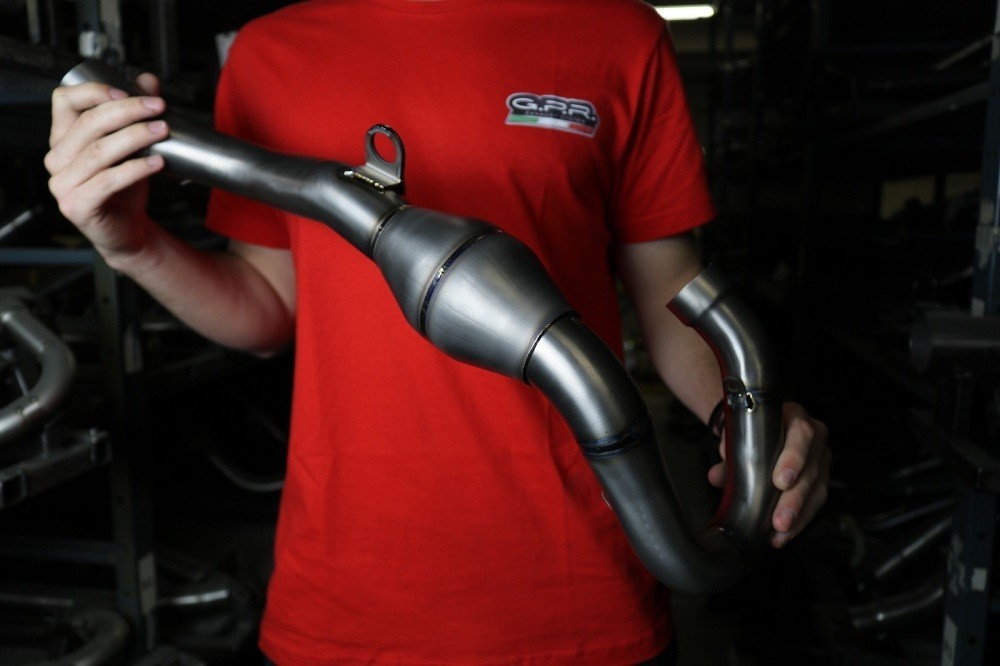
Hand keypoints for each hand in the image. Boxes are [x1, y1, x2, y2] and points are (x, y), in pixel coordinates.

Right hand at [45, 73, 166, 262]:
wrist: (128, 230)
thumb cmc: (126, 187)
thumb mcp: (131, 146)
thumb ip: (135, 113)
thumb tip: (149, 79)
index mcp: (63, 137)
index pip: (63, 100)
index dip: (93, 91)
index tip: (127, 90)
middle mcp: (57, 158)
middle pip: (88, 123)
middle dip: (127, 110)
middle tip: (158, 107)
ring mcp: (63, 184)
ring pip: (99, 151)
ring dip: (135, 137)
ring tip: (163, 131)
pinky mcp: (77, 206)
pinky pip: (107, 181)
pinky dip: (135, 169)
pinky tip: (157, 163)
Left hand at [708, 401, 829, 547]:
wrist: (759, 426)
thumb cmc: (752, 428)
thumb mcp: (740, 434)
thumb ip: (729, 454)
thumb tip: (716, 477)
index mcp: (795, 417)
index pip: (801, 435)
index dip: (793, 459)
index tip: (780, 482)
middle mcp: (814, 437)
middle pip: (811, 469)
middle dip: (794, 499)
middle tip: (779, 520)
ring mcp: (820, 459)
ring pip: (817, 489)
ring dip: (798, 515)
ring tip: (780, 533)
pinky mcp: (821, 479)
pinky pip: (815, 502)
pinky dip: (799, 521)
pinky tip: (784, 535)